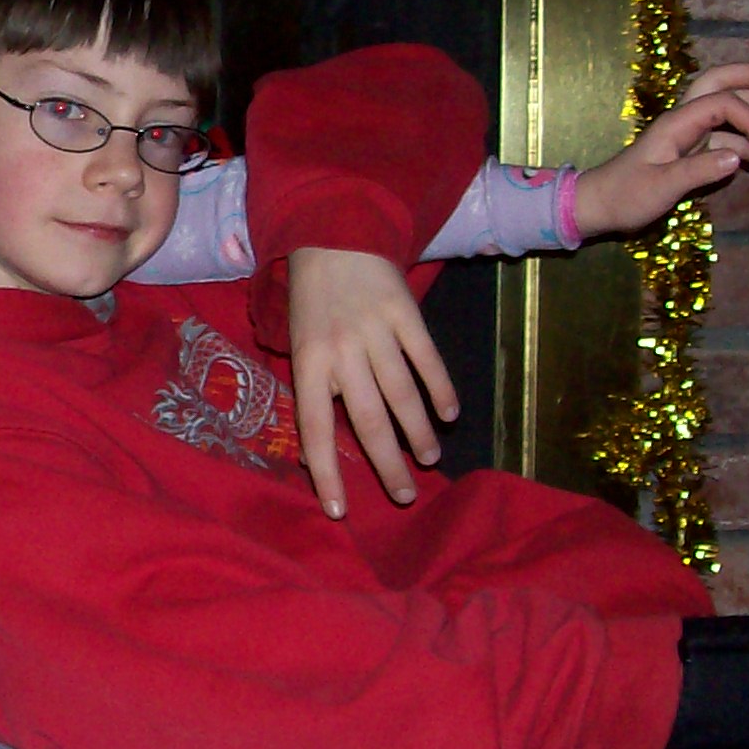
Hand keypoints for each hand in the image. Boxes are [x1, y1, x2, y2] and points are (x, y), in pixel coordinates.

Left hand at [285, 247, 459, 517]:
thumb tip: (316, 457)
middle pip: (367, 420)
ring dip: (417, 433)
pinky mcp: (405, 313)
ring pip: (401, 394)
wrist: (335, 237)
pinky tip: (448, 414)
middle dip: (387, 464)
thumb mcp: (300, 348)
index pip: (314, 429)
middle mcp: (341, 350)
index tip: (339, 511)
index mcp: (307, 363)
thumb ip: (314, 395)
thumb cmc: (314, 304)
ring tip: (427, 458)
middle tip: (404, 496)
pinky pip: (427, 358)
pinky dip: (440, 389)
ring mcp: (375, 331)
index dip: (326, 473)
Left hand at [573, 62, 748, 238]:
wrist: (600, 206)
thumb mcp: (662, 186)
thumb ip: (699, 171)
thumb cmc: (626, 195)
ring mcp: (686, 136)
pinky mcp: (688, 153)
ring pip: (723, 110)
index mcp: (676, 123)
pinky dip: (742, 143)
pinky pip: (720, 138)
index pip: (722, 103)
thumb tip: (737, 156)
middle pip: (719, 85)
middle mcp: (683, 122)